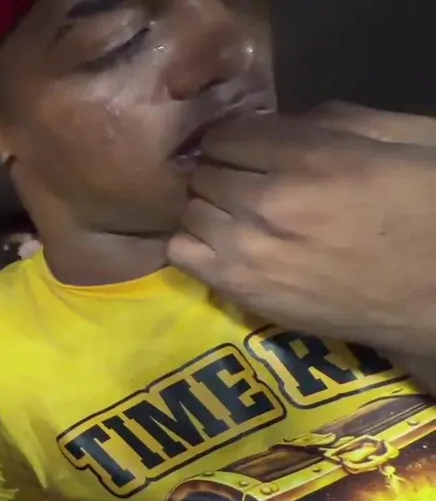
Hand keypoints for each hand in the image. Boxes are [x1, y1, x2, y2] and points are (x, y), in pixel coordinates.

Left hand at [167, 103, 435, 356]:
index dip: (240, 138)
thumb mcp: (402, 140)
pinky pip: (180, 252)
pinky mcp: (237, 289)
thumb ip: (335, 120)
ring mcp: (246, 249)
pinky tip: (221, 242)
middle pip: (205, 171)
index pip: (228, 134)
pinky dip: (194, 242)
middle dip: (223, 171)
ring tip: (238, 214)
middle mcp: (268, 202)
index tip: (253, 149)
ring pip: (190, 208)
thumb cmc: (428, 211)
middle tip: (248, 182)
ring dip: (209, 207)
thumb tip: (278, 120)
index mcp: (311, 158)